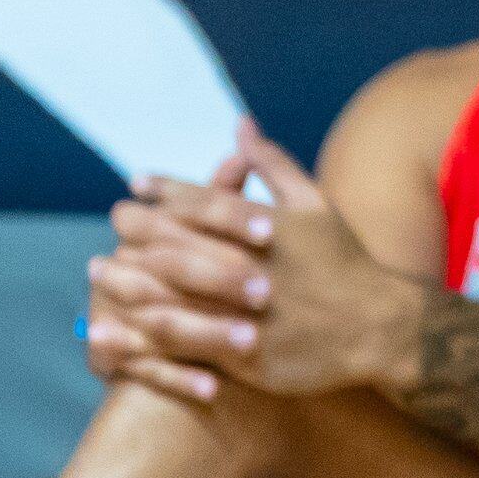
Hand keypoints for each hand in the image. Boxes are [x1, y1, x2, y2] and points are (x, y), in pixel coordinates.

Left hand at [86, 126, 415, 405]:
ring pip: (171, 296)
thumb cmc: (344, 261)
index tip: (135, 182)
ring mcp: (248, 314)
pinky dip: (136, 336)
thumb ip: (273, 164)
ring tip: (97, 270)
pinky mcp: (244, 353)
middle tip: (115, 220)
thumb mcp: (316, 205)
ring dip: (126, 281)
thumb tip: (240, 123)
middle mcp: (256, 269)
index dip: (166, 190)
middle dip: (138, 231)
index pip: (206, 201)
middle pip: (179, 246)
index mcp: (273, 229)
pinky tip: (105, 328)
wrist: (381, 327)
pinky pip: (179, 344)